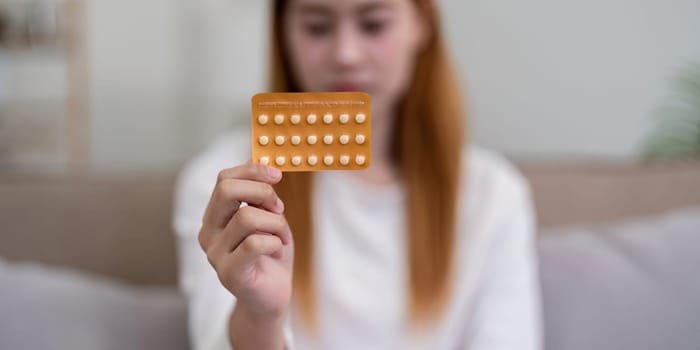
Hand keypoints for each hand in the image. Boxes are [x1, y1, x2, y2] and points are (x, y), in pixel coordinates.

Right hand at [198, 162, 292, 317]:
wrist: (271, 296)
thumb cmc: (270, 254)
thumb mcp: (268, 216)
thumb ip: (259, 192)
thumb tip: (257, 153)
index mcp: (215, 215)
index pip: (224, 178)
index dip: (253, 170)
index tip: (277, 175)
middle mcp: (208, 232)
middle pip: (227, 190)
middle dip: (262, 191)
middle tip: (280, 207)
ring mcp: (215, 254)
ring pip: (247, 216)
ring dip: (276, 223)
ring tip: (282, 237)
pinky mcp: (229, 273)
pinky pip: (255, 243)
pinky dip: (275, 242)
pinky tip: (277, 250)